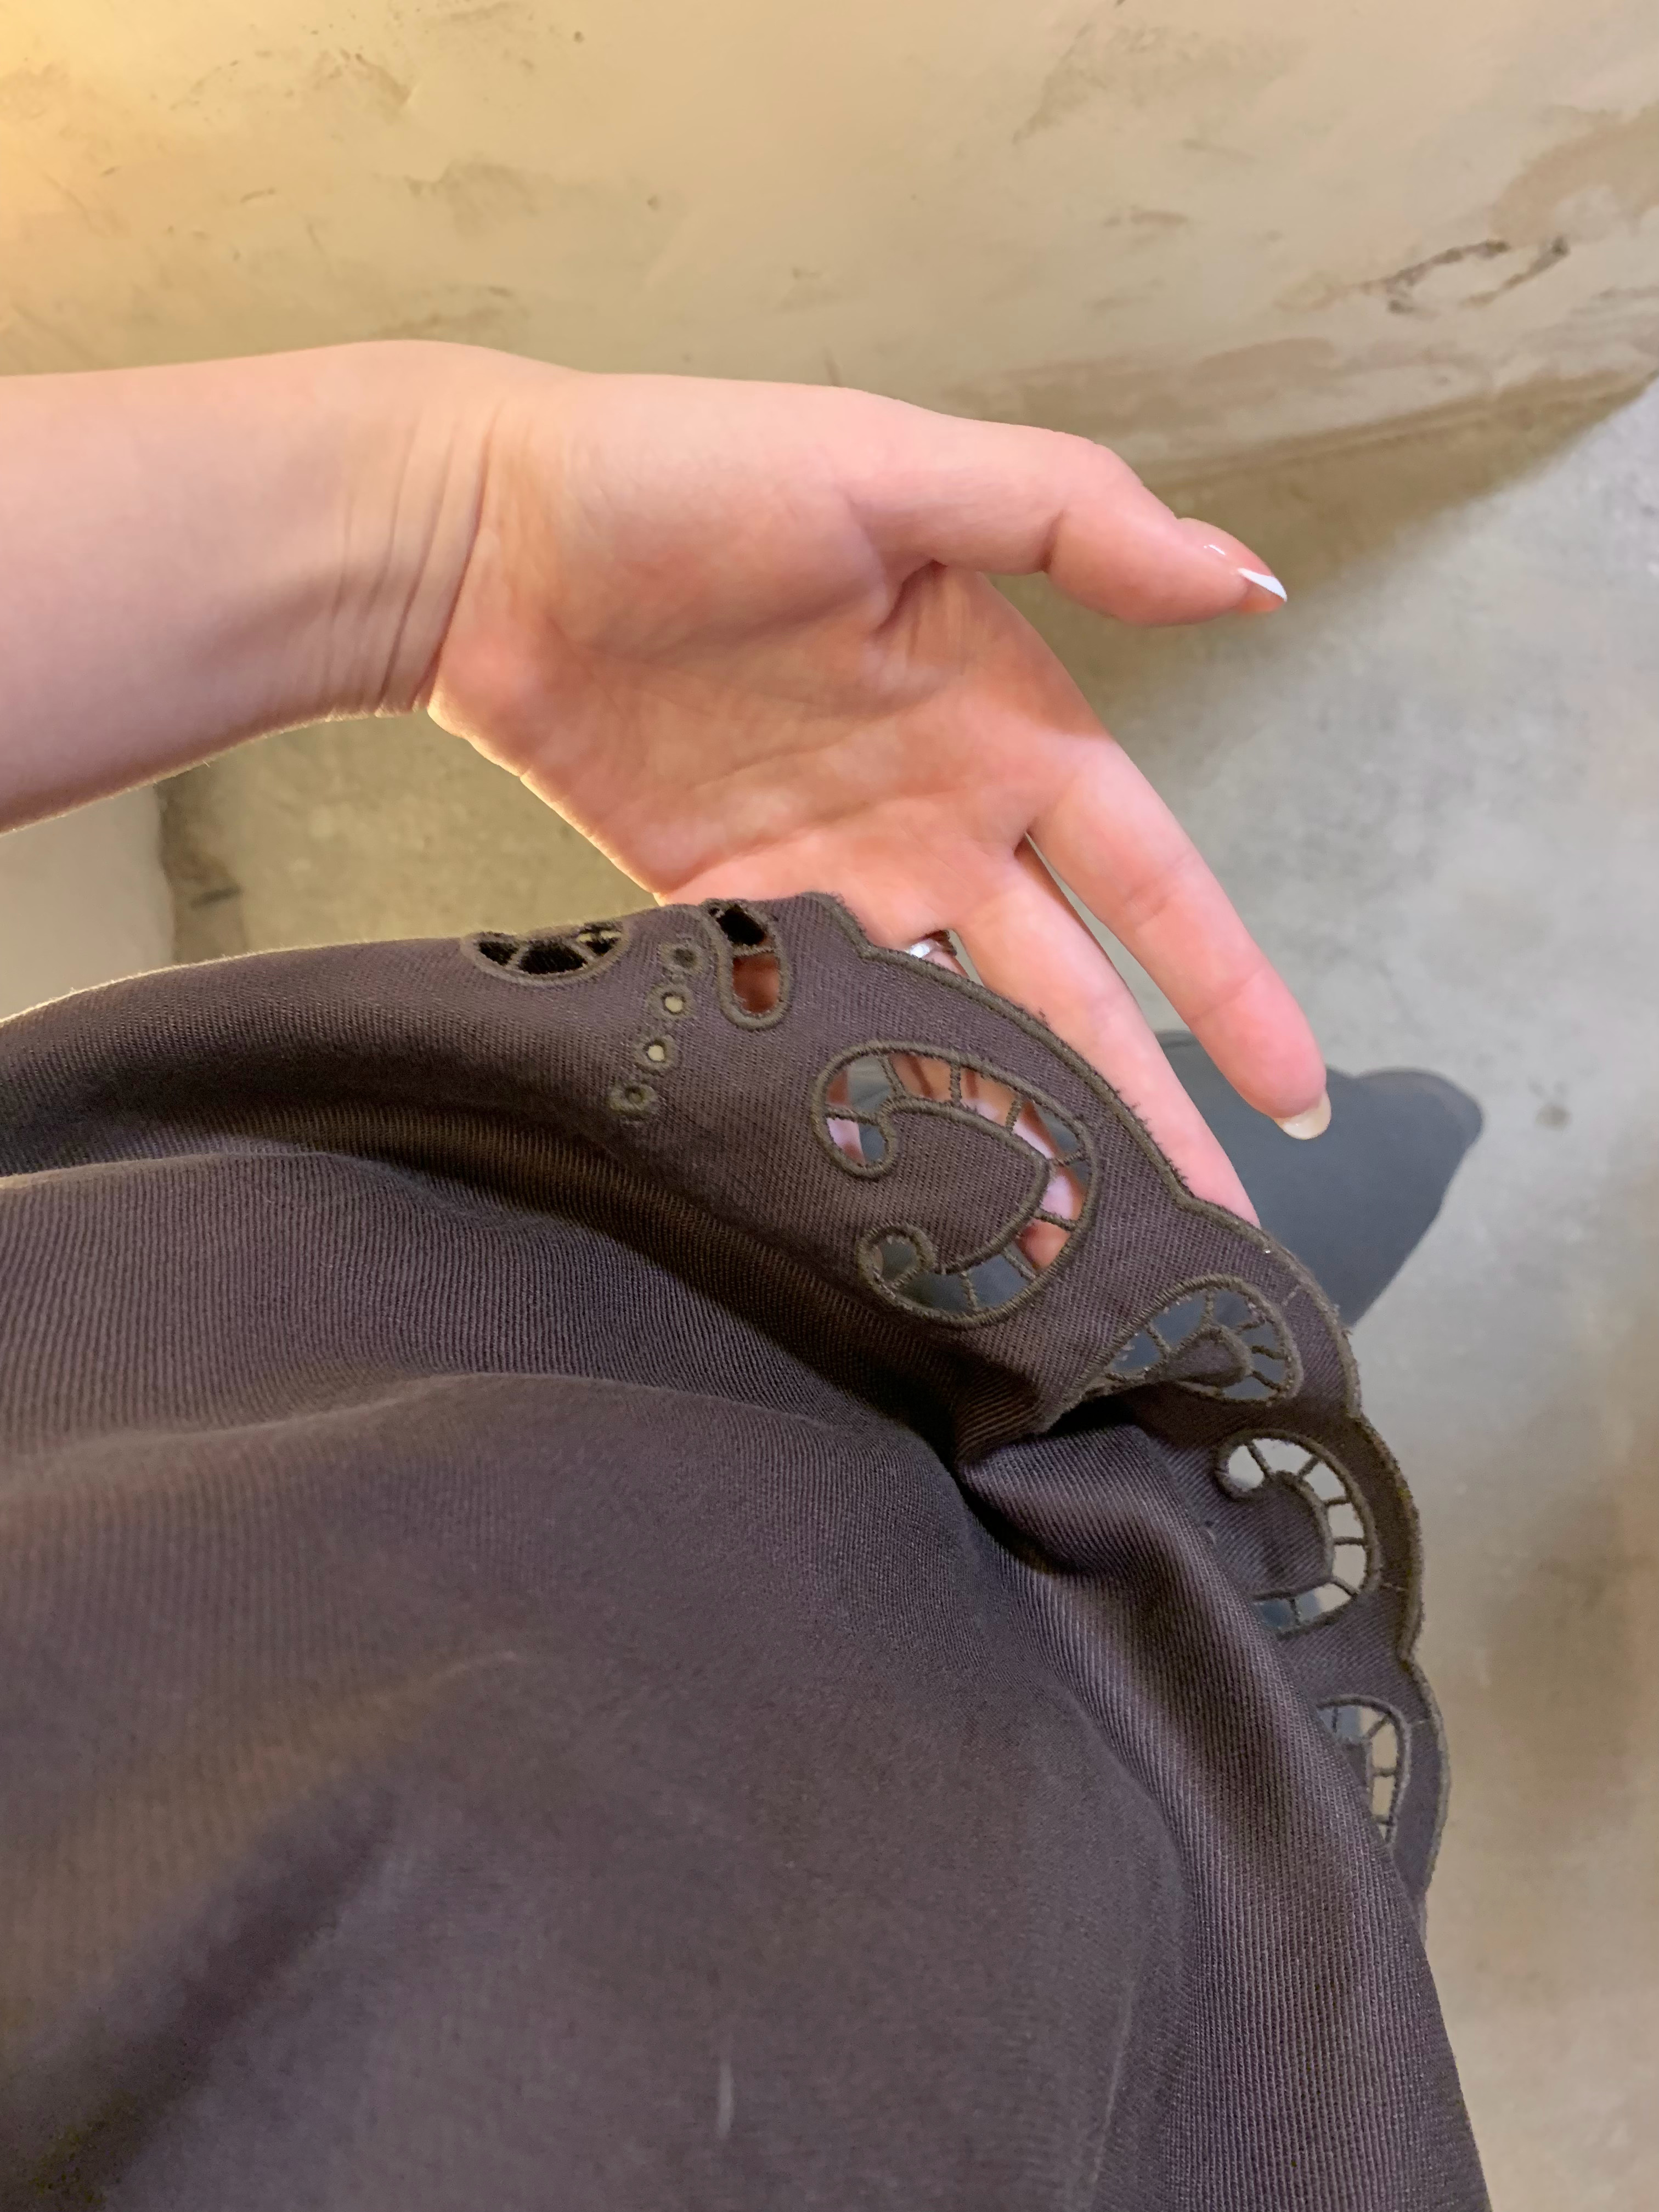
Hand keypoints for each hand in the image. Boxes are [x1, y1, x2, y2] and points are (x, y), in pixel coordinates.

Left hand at [424, 364, 1327, 1216]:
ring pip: (949, 1025)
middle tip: (1203, 1235)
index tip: (1292, 1088)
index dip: (1223, 981)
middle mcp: (938, 816)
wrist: (485, 540)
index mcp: (1005, 718)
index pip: (1146, 875)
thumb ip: (1070, 518)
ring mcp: (833, 873)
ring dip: (1007, 1126)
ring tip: (1062, 1245)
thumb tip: (1250, 576)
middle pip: (1063, 987)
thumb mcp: (897, 467)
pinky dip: (862, 1094)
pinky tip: (904, 1184)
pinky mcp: (727, 911)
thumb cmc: (692, 474)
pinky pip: (819, 1020)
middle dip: (1138, 1105)